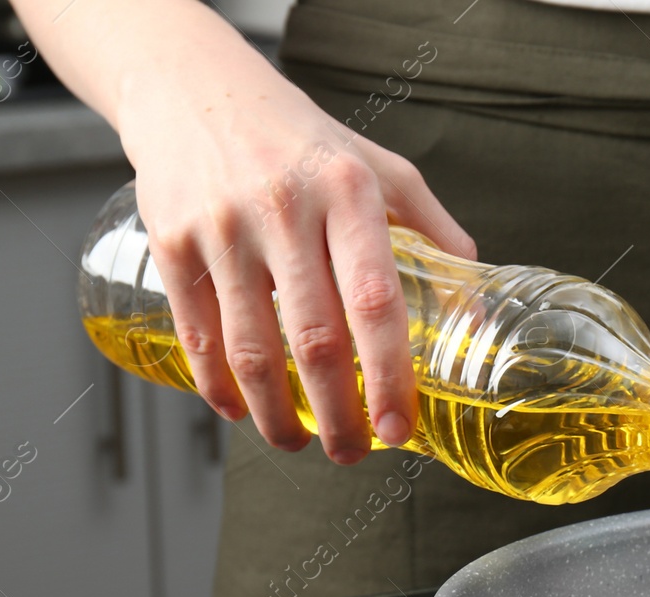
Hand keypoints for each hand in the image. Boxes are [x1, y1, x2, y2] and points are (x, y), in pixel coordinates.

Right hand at [117, 40, 475, 461]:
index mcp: (348, 194)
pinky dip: (218, 385)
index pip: (375, 302)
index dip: (387, 376)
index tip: (397, 428)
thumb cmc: (305, 143)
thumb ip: (437, 235)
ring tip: (297, 442)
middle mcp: (285, 209)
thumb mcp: (383, 171)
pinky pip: (198, 332)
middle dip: (337, 415)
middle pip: (314, 340)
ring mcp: (223, 227)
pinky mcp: (172, 242)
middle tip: (352, 452)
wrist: (198, 92)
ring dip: (276, 414)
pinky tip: (240, 410)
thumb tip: (477, 314)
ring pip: (251, 348)